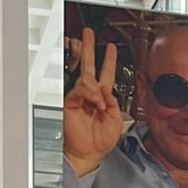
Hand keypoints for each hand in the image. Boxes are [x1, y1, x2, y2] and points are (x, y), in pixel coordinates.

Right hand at [63, 27, 122, 176]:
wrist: (87, 154)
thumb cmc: (100, 142)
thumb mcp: (116, 120)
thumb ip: (114, 102)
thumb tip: (107, 90)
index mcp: (102, 97)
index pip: (106, 73)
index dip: (109, 60)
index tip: (111, 47)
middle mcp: (90, 95)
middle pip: (89, 66)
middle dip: (89, 49)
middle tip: (88, 34)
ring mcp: (79, 97)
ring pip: (85, 77)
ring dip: (95, 87)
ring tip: (100, 100)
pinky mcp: (71, 102)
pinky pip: (81, 90)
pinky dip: (91, 95)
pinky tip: (97, 104)